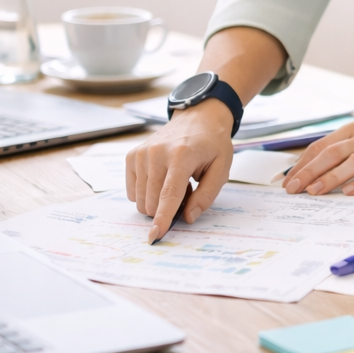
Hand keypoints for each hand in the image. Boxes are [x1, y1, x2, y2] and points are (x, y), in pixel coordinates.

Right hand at [126, 98, 234, 241]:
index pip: (169, 194)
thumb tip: (188, 217)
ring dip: (158, 201)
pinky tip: (162, 178)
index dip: (163, 217)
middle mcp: (157, 153)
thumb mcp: (222, 168)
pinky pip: (132, 192)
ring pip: (140, 200)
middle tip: (187, 189)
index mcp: (182, 155)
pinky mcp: (132, 156)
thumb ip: (207, 195)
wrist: (198, 117)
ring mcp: (141, 154)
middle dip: (168, 207)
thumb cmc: (212, 144)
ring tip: (176, 181)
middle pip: (152, 201)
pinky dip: (146, 193)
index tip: (155, 235)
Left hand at [285, 75, 353, 196]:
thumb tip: (306, 173)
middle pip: (334, 153)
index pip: (322, 146)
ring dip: (333, 177)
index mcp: (353, 131)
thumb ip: (338, 152)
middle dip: (311, 171)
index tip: (285, 181)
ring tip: (315, 191)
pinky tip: (351, 193)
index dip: (302, 163)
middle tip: (293, 189)